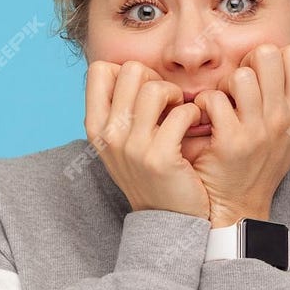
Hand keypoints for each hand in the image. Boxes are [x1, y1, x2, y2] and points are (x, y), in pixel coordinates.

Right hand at [85, 59, 210, 219]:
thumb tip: (130, 70)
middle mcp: (109, 135)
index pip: (99, 69)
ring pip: (155, 88)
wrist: (166, 220)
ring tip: (181, 112)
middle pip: (130, 70)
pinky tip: (194, 126)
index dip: (126, 71)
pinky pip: (182, 112)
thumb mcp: (120, 143)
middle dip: (155, 78)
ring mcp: (133, 147)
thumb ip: (118, 110)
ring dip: (176, 95)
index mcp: (95, 127)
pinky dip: (194, 114)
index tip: (142, 92)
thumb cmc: (149, 174)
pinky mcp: (160, 158)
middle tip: (167, 101)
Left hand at [188, 43, 289, 227]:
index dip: (271, 55)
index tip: (259, 76)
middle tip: (235, 87)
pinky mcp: (231, 142)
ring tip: (220, 104)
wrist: (239, 207)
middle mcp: (283, 118)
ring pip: (240, 76)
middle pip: (266, 54)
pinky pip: (213, 100)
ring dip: (223, 86)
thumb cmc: (263, 168)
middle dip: (245, 63)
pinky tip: (204, 120)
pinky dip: (202, 106)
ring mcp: (258, 130)